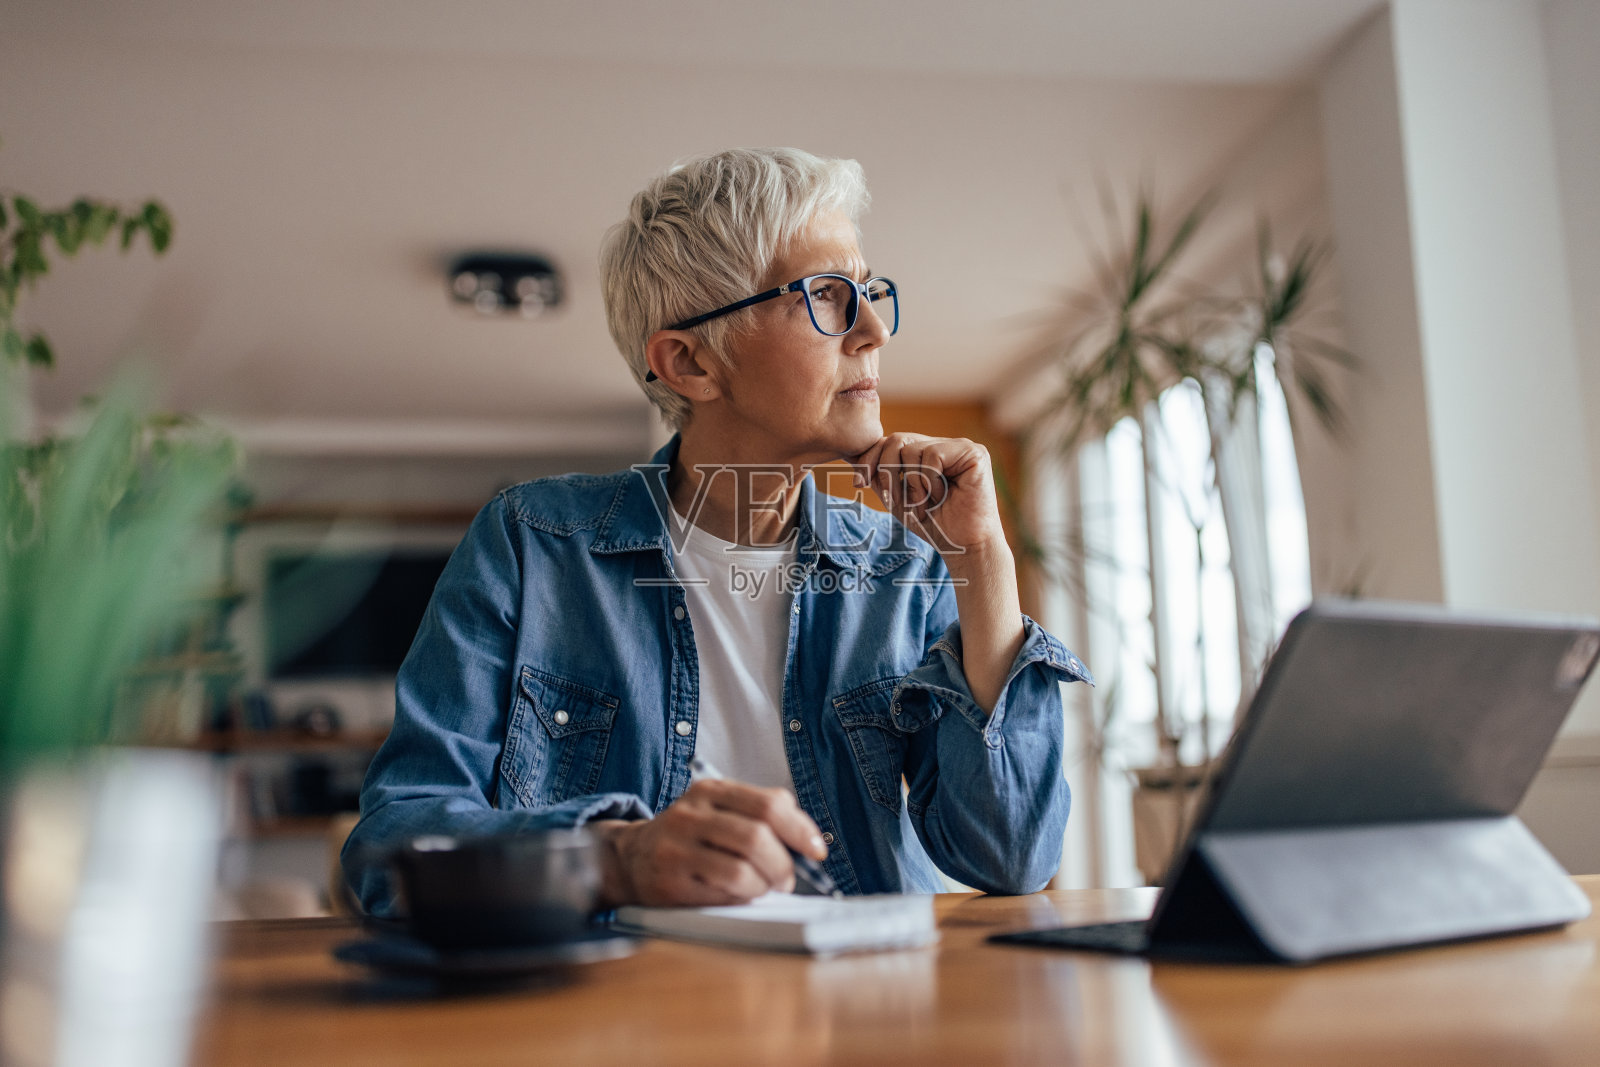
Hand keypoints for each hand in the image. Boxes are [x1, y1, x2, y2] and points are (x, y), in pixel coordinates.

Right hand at [591, 780, 828, 907]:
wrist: (631, 858)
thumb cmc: (691, 837)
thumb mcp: (719, 810)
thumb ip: (760, 814)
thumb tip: (809, 842)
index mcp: (710, 790)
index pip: (769, 805)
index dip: (800, 830)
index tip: (817, 850)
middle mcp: (690, 814)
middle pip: (757, 838)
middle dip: (783, 865)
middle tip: (786, 879)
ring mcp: (676, 848)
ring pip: (742, 870)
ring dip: (764, 886)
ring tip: (762, 888)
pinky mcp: (670, 882)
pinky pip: (721, 894)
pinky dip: (742, 898)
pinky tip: (738, 895)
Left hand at [853, 433, 1006, 556]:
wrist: (963, 548)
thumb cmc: (934, 525)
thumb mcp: (897, 497)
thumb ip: (879, 475)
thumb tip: (850, 455)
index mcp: (927, 452)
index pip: (890, 441)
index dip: (870, 459)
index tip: (858, 484)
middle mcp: (944, 444)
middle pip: (897, 440)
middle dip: (886, 471)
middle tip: (895, 500)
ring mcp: (960, 446)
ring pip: (912, 449)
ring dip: (912, 484)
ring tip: (924, 504)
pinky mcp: (974, 452)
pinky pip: (933, 455)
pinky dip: (929, 480)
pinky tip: (941, 496)